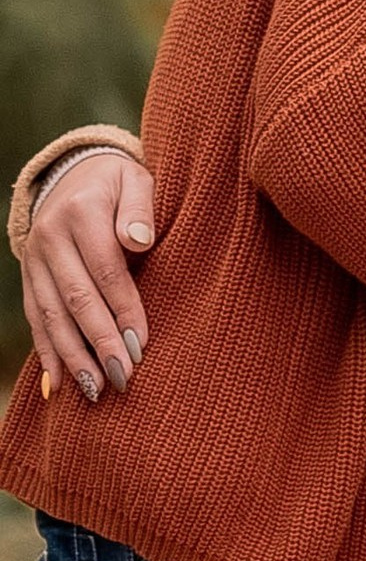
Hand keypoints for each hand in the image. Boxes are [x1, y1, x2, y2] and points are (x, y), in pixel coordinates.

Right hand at [22, 154, 154, 399]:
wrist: (74, 172)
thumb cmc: (118, 182)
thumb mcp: (136, 179)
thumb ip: (140, 208)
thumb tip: (138, 241)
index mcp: (81, 212)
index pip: (105, 269)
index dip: (123, 308)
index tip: (141, 342)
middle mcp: (51, 238)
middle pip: (76, 298)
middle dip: (99, 341)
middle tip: (122, 377)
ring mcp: (35, 259)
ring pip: (52, 314)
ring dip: (73, 355)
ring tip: (96, 389)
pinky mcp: (29, 275)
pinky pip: (37, 317)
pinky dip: (48, 351)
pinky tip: (58, 383)